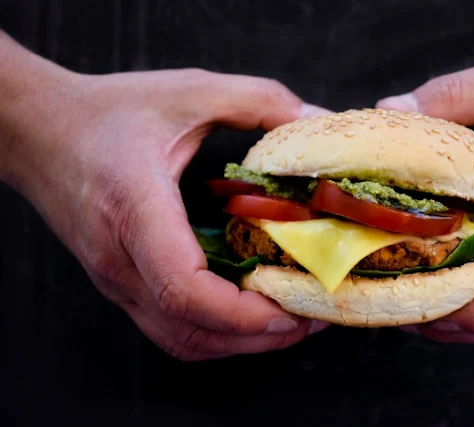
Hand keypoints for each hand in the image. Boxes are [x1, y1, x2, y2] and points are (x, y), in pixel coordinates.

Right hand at [0, 38, 329, 359]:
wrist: (37, 131)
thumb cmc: (107, 112)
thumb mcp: (189, 90)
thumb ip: (259, 99)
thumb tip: (315, 122)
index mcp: (135, 209)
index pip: (182, 288)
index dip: (242, 312)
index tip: (291, 308)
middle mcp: (120, 258)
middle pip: (190, 330)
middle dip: (258, 337)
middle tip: (311, 317)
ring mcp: (115, 278)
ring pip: (180, 340)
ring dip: (239, 342)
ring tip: (288, 320)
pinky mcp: (119, 281)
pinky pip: (168, 326)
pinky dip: (215, 332)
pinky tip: (247, 310)